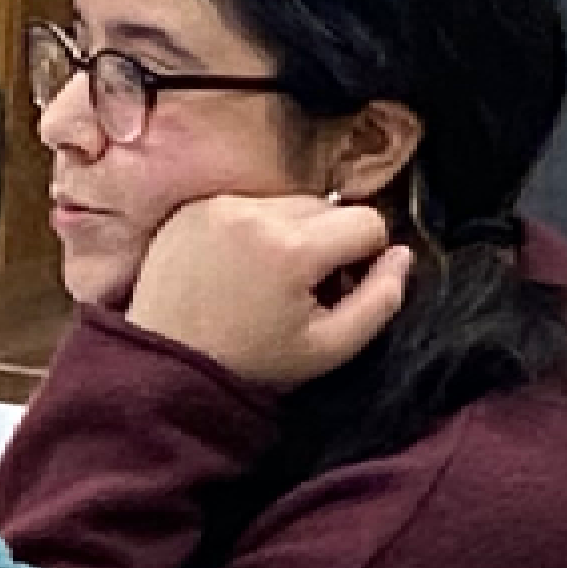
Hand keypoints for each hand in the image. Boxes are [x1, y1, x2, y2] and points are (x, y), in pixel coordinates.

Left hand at [125, 193, 414, 388]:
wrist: (164, 364)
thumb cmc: (252, 362)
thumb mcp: (331, 347)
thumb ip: (381, 299)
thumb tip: (403, 254)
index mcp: (292, 246)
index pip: (368, 222)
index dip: (365, 258)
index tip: (338, 289)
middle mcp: (254, 212)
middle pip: (329, 208)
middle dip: (328, 242)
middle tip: (302, 288)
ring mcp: (217, 205)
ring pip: (290, 203)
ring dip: (293, 232)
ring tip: (268, 279)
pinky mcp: (191, 208)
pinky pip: (248, 204)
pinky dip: (254, 228)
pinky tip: (238, 267)